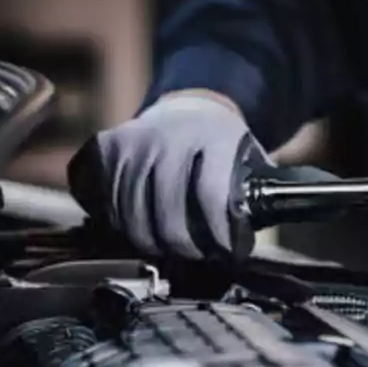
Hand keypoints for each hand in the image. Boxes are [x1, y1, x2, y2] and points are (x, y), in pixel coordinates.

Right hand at [67, 91, 268, 260]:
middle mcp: (170, 136)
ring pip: (132, 215)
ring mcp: (134, 141)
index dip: (219, 234)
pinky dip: (121, 225)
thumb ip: (257, 196)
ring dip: (151, 243)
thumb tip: (260, 233)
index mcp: (214, 137)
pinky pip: (108, 202)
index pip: (212, 196)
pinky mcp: (107, 148)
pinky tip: (140, 231)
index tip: (226, 252)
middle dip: (184, 247)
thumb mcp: (251, 162)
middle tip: (196, 257)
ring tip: (169, 249)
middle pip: (167, 213)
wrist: (188, 109)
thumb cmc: (224, 149)